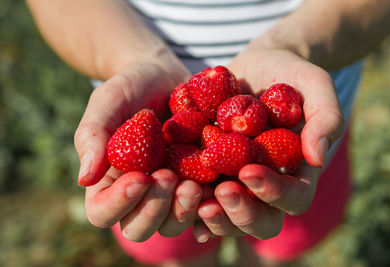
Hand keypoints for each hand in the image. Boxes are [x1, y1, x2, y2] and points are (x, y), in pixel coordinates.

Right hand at [74, 62, 203, 239]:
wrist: (167, 77)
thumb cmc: (131, 88)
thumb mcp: (108, 102)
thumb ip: (93, 135)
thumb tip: (84, 178)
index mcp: (108, 181)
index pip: (103, 212)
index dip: (119, 202)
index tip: (140, 176)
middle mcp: (138, 195)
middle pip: (138, 228)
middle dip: (154, 209)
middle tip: (169, 177)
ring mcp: (168, 193)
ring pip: (172, 225)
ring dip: (182, 211)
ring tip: (195, 184)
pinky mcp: (196, 184)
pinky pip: (203, 208)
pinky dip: (210, 205)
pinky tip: (220, 188)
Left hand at [193, 48, 344, 240]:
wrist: (254, 66)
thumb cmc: (289, 74)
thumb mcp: (314, 85)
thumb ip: (326, 117)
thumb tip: (318, 157)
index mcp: (296, 173)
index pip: (294, 197)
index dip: (274, 192)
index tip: (249, 171)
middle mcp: (267, 185)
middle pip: (261, 220)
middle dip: (242, 211)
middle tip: (222, 191)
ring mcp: (237, 182)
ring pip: (228, 217)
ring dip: (212, 215)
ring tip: (192, 197)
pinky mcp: (212, 173)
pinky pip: (202, 197)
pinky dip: (188, 203)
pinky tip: (175, 195)